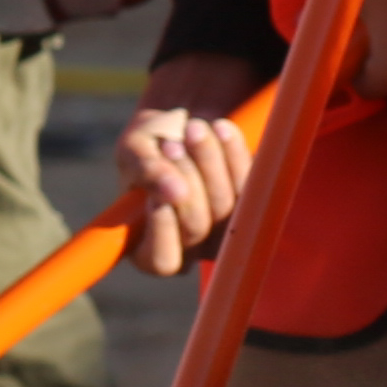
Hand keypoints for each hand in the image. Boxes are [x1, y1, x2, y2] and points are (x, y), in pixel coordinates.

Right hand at [116, 59, 262, 274]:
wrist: (181, 126)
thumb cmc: (149, 146)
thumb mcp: (134, 151)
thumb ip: (143, 170)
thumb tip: (172, 189)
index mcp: (149, 248)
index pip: (162, 260)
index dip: (163, 231)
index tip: (155, 196)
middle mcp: (191, 248)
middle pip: (197, 228)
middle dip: (185, 180)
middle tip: (171, 144)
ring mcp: (225, 231)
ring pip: (226, 208)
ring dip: (209, 161)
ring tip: (193, 128)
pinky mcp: (252, 206)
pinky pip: (250, 186)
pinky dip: (234, 154)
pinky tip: (221, 129)